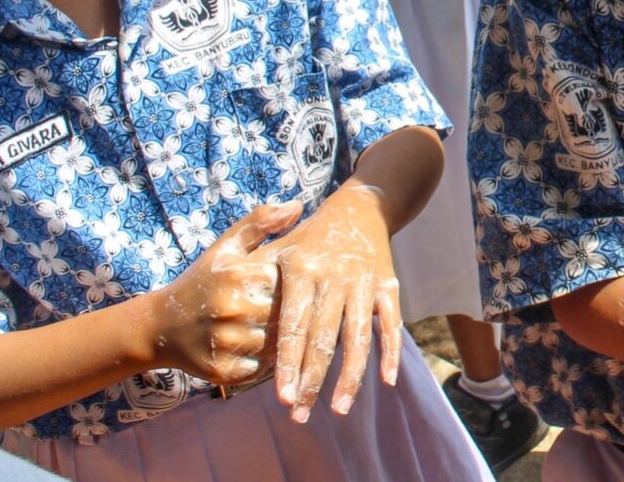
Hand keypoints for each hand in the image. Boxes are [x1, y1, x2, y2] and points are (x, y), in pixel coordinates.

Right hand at [149, 200, 298, 384]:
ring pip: (278, 344)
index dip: (298, 285)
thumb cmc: (202, 281)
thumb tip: (298, 205)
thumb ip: (260, 223)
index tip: (300, 286)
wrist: (159, 327)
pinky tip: (259, 349)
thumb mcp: (225, 248)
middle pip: (287, 315)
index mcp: (238, 274)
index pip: (291, 281)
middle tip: (295, 313)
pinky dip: (265, 361)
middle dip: (292, 315)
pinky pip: (262, 368)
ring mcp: (226, 342)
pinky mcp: (223, 371)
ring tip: (277, 330)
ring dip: (282, 340)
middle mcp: (232, 308)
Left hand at [261, 185, 401, 421]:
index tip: (283, 398)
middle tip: (300, 415)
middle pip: (323, 340)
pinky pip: (390, 324)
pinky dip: (390, 353)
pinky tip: (386, 382)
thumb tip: (233, 321)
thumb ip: (257, 281)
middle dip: (312, 381)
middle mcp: (333, 278)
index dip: (289, 364)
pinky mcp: (387, 286)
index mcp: (301, 270)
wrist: (361, 208)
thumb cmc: (310, 237)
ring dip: (350, 378)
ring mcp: (363, 283)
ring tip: (338, 409)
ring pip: (358, 338)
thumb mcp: (279, 248)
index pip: (293, 327)